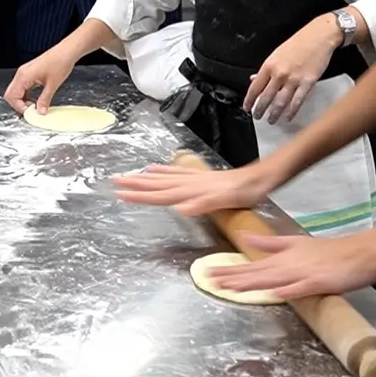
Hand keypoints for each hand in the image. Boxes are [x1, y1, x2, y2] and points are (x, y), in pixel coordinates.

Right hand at [5, 46, 78, 113]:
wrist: (66, 51)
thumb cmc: (60, 63)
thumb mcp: (52, 85)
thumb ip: (44, 100)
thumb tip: (40, 112)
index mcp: (24, 76)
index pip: (12, 96)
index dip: (19, 107)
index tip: (30, 113)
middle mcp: (21, 74)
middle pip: (10, 94)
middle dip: (18, 104)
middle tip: (31, 111)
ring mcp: (24, 72)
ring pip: (16, 91)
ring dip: (22, 100)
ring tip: (35, 106)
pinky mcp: (29, 72)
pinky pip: (22, 87)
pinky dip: (26, 95)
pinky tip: (35, 99)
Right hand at [113, 162, 276, 214]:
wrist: (261, 177)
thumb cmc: (246, 192)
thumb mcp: (228, 200)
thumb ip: (204, 203)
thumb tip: (181, 209)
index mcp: (192, 191)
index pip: (161, 195)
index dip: (141, 195)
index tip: (121, 194)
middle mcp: (190, 183)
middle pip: (157, 184)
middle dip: (135, 184)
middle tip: (114, 181)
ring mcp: (195, 178)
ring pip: (163, 178)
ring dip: (145, 177)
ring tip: (128, 175)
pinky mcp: (201, 176)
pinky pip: (176, 172)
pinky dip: (163, 170)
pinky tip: (155, 168)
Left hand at [199, 230, 375, 298]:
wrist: (359, 253)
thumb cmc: (327, 252)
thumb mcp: (295, 243)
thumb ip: (270, 244)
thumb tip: (245, 241)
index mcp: (283, 257)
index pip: (251, 266)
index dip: (231, 270)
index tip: (209, 273)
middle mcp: (289, 264)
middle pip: (256, 273)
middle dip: (233, 277)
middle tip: (209, 280)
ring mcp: (303, 273)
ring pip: (273, 279)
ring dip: (251, 283)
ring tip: (230, 287)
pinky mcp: (319, 282)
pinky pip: (302, 288)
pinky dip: (288, 290)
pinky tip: (274, 293)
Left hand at [245, 16, 341, 123]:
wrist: (319, 36)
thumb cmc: (298, 43)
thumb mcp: (276, 54)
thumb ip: (266, 69)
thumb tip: (253, 79)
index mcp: (269, 65)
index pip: (255, 87)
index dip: (249, 100)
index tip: (247, 107)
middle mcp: (279, 73)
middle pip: (265, 98)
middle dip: (260, 110)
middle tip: (257, 117)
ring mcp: (293, 79)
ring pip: (280, 102)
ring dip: (274, 114)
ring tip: (271, 120)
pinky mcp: (308, 82)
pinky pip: (297, 102)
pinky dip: (291, 112)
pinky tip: (287, 118)